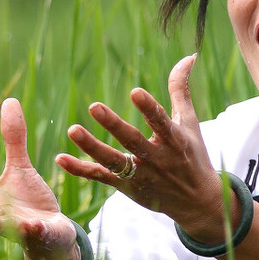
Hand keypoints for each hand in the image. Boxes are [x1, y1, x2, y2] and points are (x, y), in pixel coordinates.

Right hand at [0, 98, 79, 259]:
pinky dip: (33, 231)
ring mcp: (17, 230)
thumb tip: (9, 100)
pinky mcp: (40, 236)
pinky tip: (33, 225)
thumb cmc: (29, 202)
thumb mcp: (20, 168)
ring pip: (3, 229)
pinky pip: (35, 235)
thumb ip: (13, 140)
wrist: (52, 233)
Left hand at [56, 55, 229, 242]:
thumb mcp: (189, 123)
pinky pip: (100, 178)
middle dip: (114, 125)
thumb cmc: (192, 155)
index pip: (161, 121)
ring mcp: (141, 175)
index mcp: (174, 140)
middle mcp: (157, 158)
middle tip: (94, 106)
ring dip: (92, 147)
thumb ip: (180, 90)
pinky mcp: (127, 188)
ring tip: (72, 130)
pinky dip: (80, 169)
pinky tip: (60, 159)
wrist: (198, 202)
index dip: (148, 107)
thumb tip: (188, 56)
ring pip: (113, 162)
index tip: (135, 92)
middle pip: (132, 141)